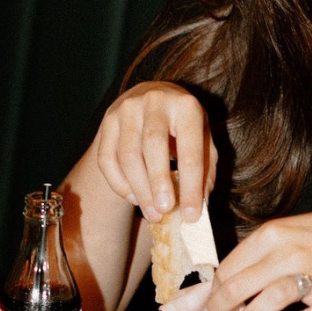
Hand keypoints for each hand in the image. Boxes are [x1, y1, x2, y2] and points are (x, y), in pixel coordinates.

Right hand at [95, 81, 216, 221]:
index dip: (191, 186)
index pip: (189, 151)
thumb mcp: (203, 138)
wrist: (154, 95)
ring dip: (139, 189)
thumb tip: (201, 204)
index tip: (191, 215)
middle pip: (152, 147)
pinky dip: (119, 183)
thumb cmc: (183, 123)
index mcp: (186, 106)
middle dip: (158, 184)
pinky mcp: (108, 120)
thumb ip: (205, 168)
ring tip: (152, 212)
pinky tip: (134, 198)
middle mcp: (155, 102)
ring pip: (127, 155)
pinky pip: (106, 158)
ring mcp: (127, 109)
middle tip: (164, 211)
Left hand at [206, 200, 311, 310]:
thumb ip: (268, 246)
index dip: (217, 286)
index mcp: (275, 233)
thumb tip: (237, 272)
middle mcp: (289, 253)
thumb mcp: (297, 225)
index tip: (217, 295)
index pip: (229, 266)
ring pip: (265, 305)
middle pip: (237, 288)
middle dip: (221, 308)